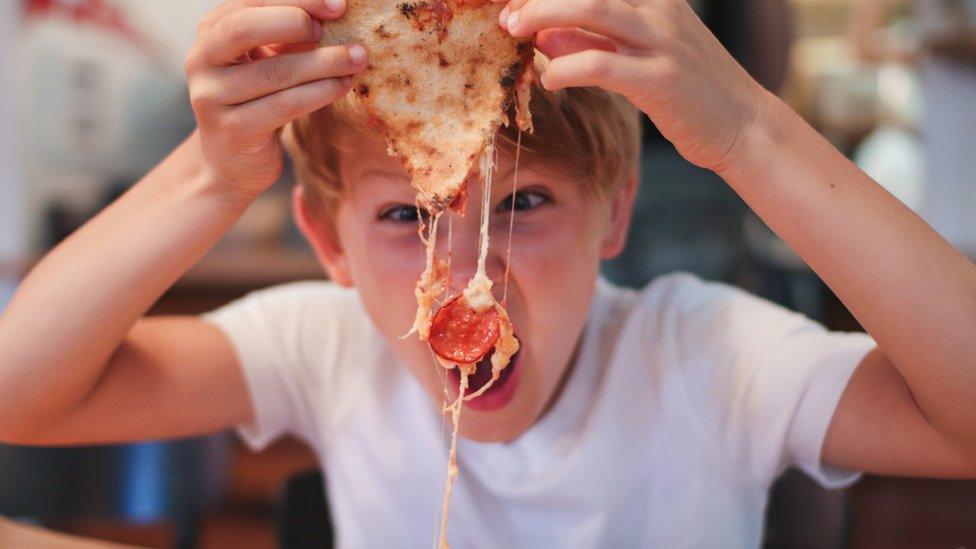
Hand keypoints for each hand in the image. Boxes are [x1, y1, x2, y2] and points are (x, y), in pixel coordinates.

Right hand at [185, 0, 366, 196]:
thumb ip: (289, 34)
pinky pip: (284, 105)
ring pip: (275, 72)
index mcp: (210, 32)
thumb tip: (334, 11)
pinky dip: (320, 92)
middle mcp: (201, 60)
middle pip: (246, 28)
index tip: (339, 5)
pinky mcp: (233, 130)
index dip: (296, 0)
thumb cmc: (258, 101)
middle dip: (298, 23)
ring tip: (358, 59)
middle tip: (341, 32)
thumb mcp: (268, 60)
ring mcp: (212, 97)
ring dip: (325, 63)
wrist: (233, 160)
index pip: (250, 2)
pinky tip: (343, 85)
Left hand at [496, 0, 767, 172]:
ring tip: (515, 32)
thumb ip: (592, 41)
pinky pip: (601, 64)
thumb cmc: (687, 90)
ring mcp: (662, 40)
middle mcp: (658, 8)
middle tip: (506, 15)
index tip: (515, 2)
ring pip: (592, 8)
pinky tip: (550, 82)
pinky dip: (566, 70)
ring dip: (544, 15)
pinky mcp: (660, 78)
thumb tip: (543, 33)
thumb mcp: (636, 57)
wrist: (743, 124)